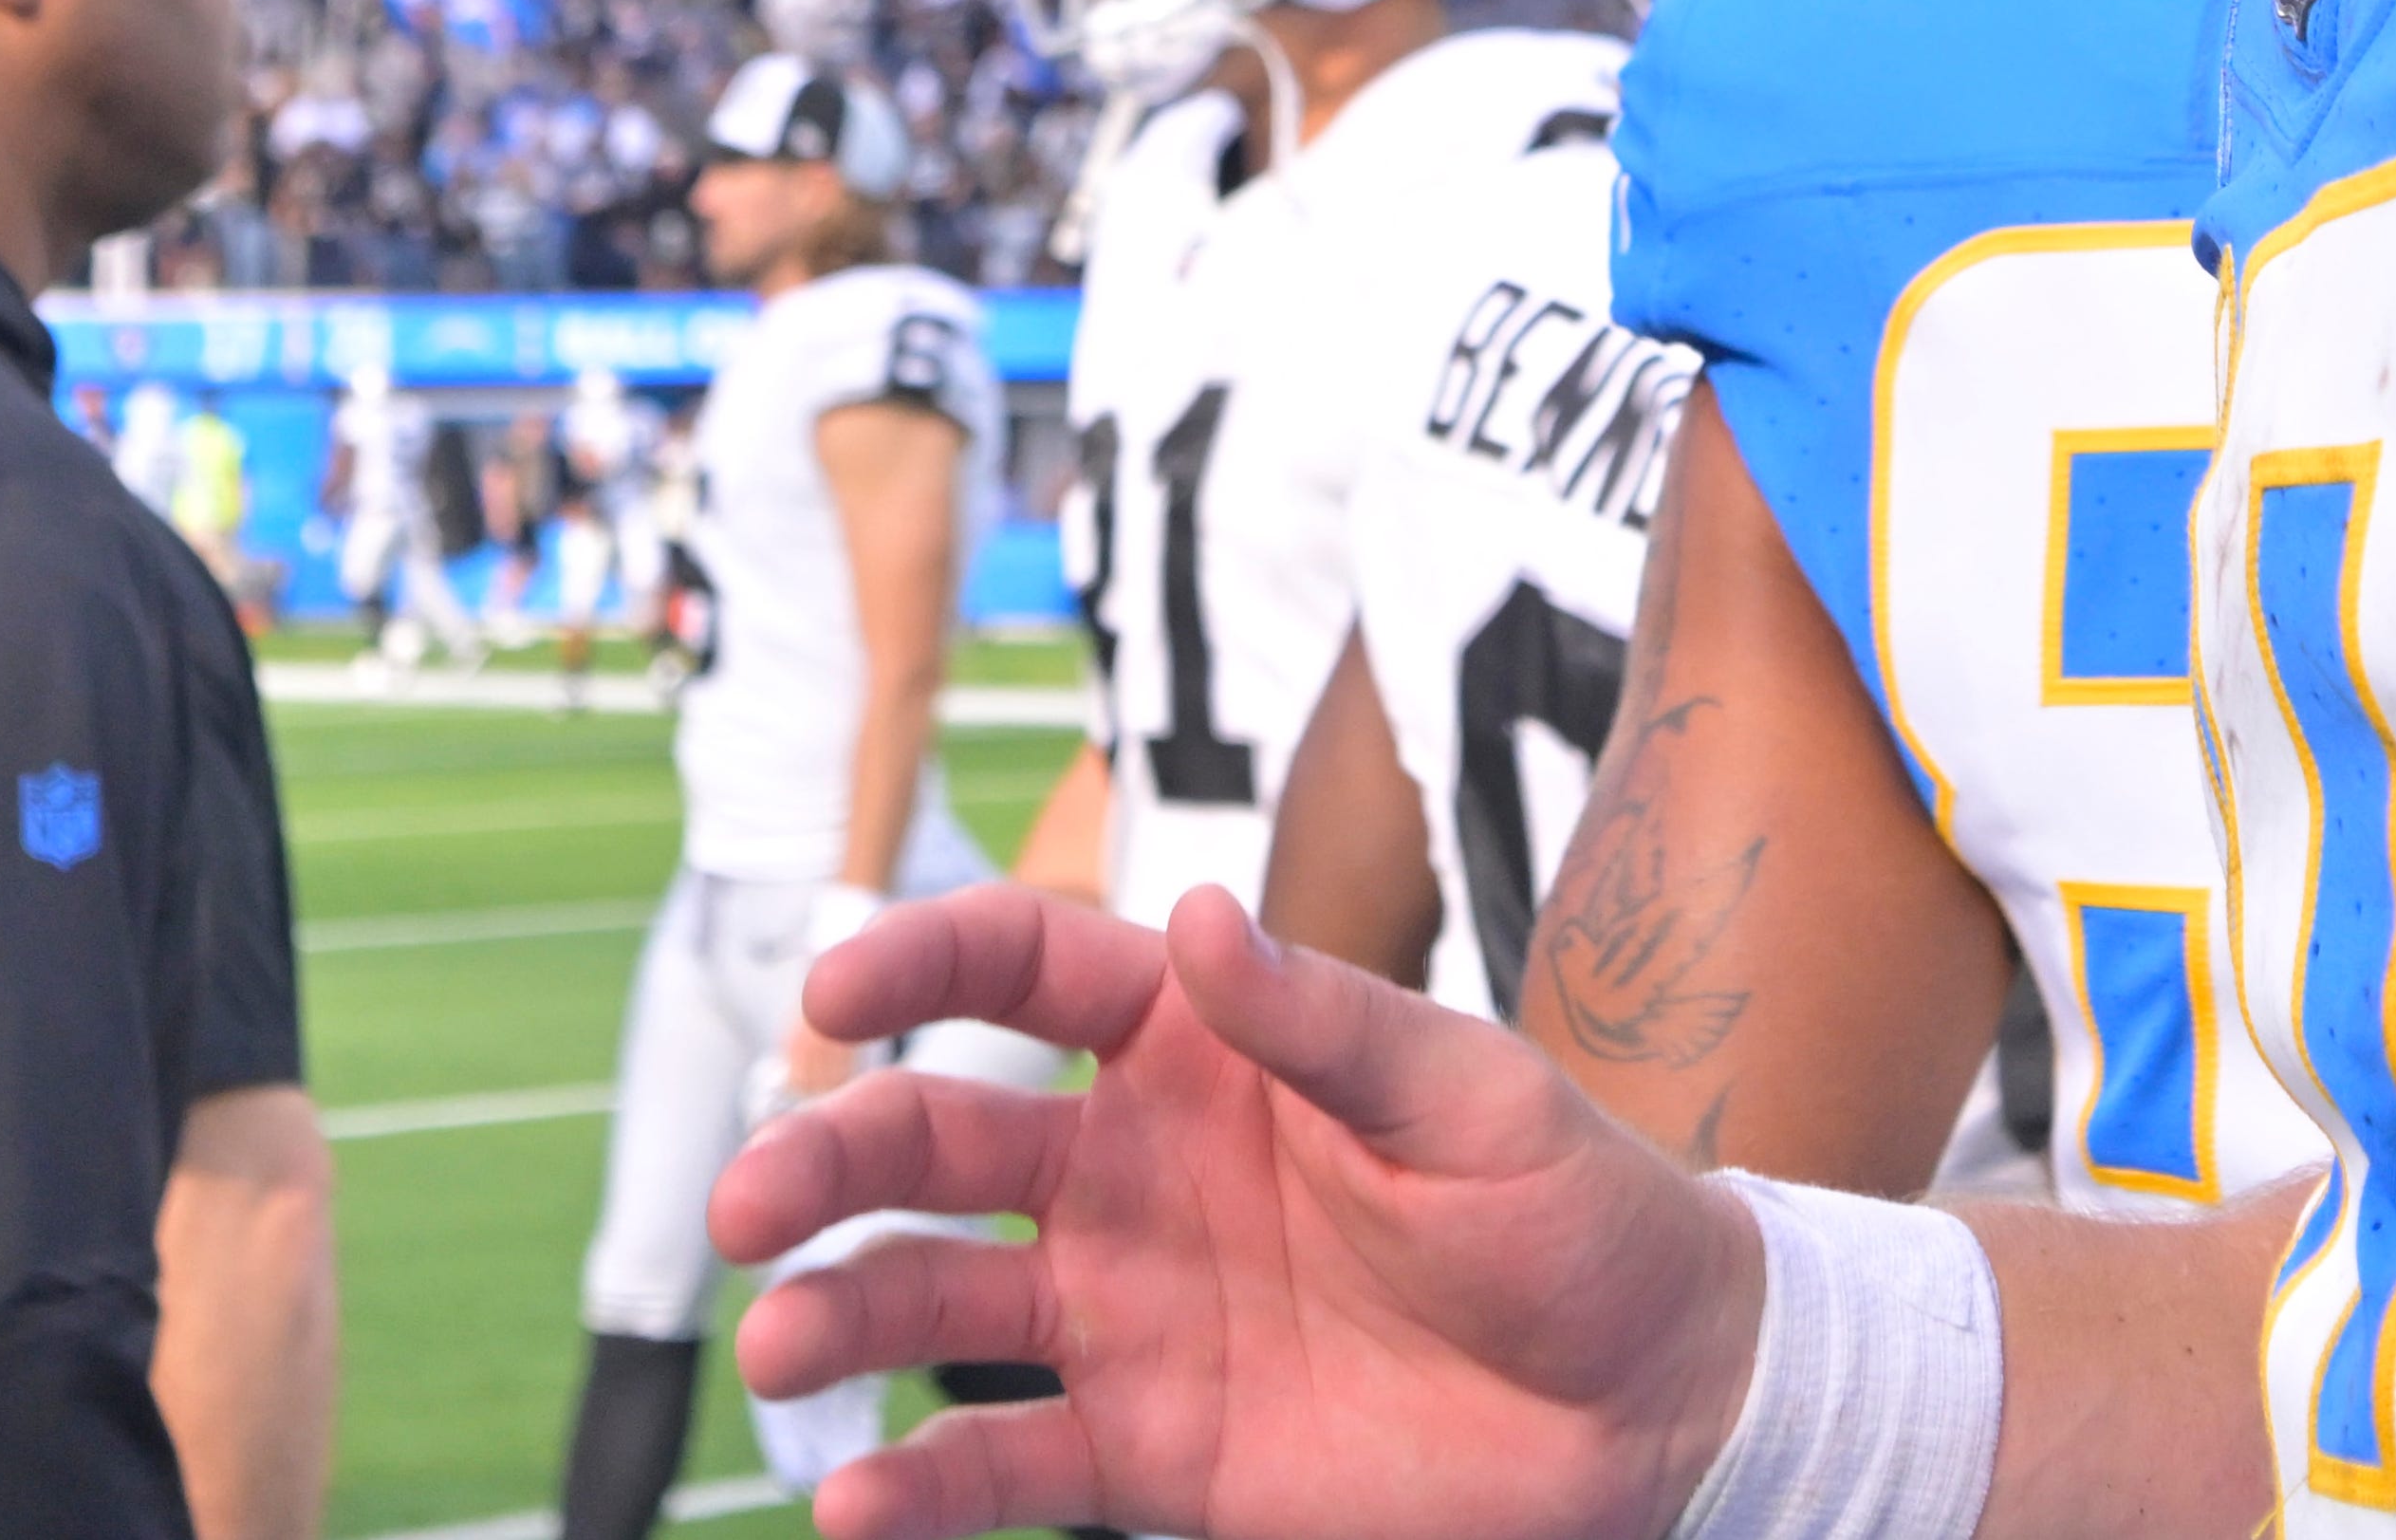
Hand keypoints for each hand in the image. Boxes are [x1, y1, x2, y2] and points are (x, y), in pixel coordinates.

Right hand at [722, 880, 1761, 1539]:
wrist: (1645, 1401)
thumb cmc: (1573, 1209)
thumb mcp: (1471, 1096)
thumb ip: (1327, 1018)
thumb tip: (1200, 913)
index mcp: (1200, 1039)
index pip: (1026, 969)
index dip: (921, 960)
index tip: (834, 987)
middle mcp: (1130, 1165)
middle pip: (938, 1138)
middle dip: (829, 1154)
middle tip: (750, 1197)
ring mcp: (1126, 1309)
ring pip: (935, 1297)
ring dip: (839, 1312)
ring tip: (772, 1344)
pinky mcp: (1146, 1450)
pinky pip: (1004, 1462)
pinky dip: (919, 1483)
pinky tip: (858, 1501)